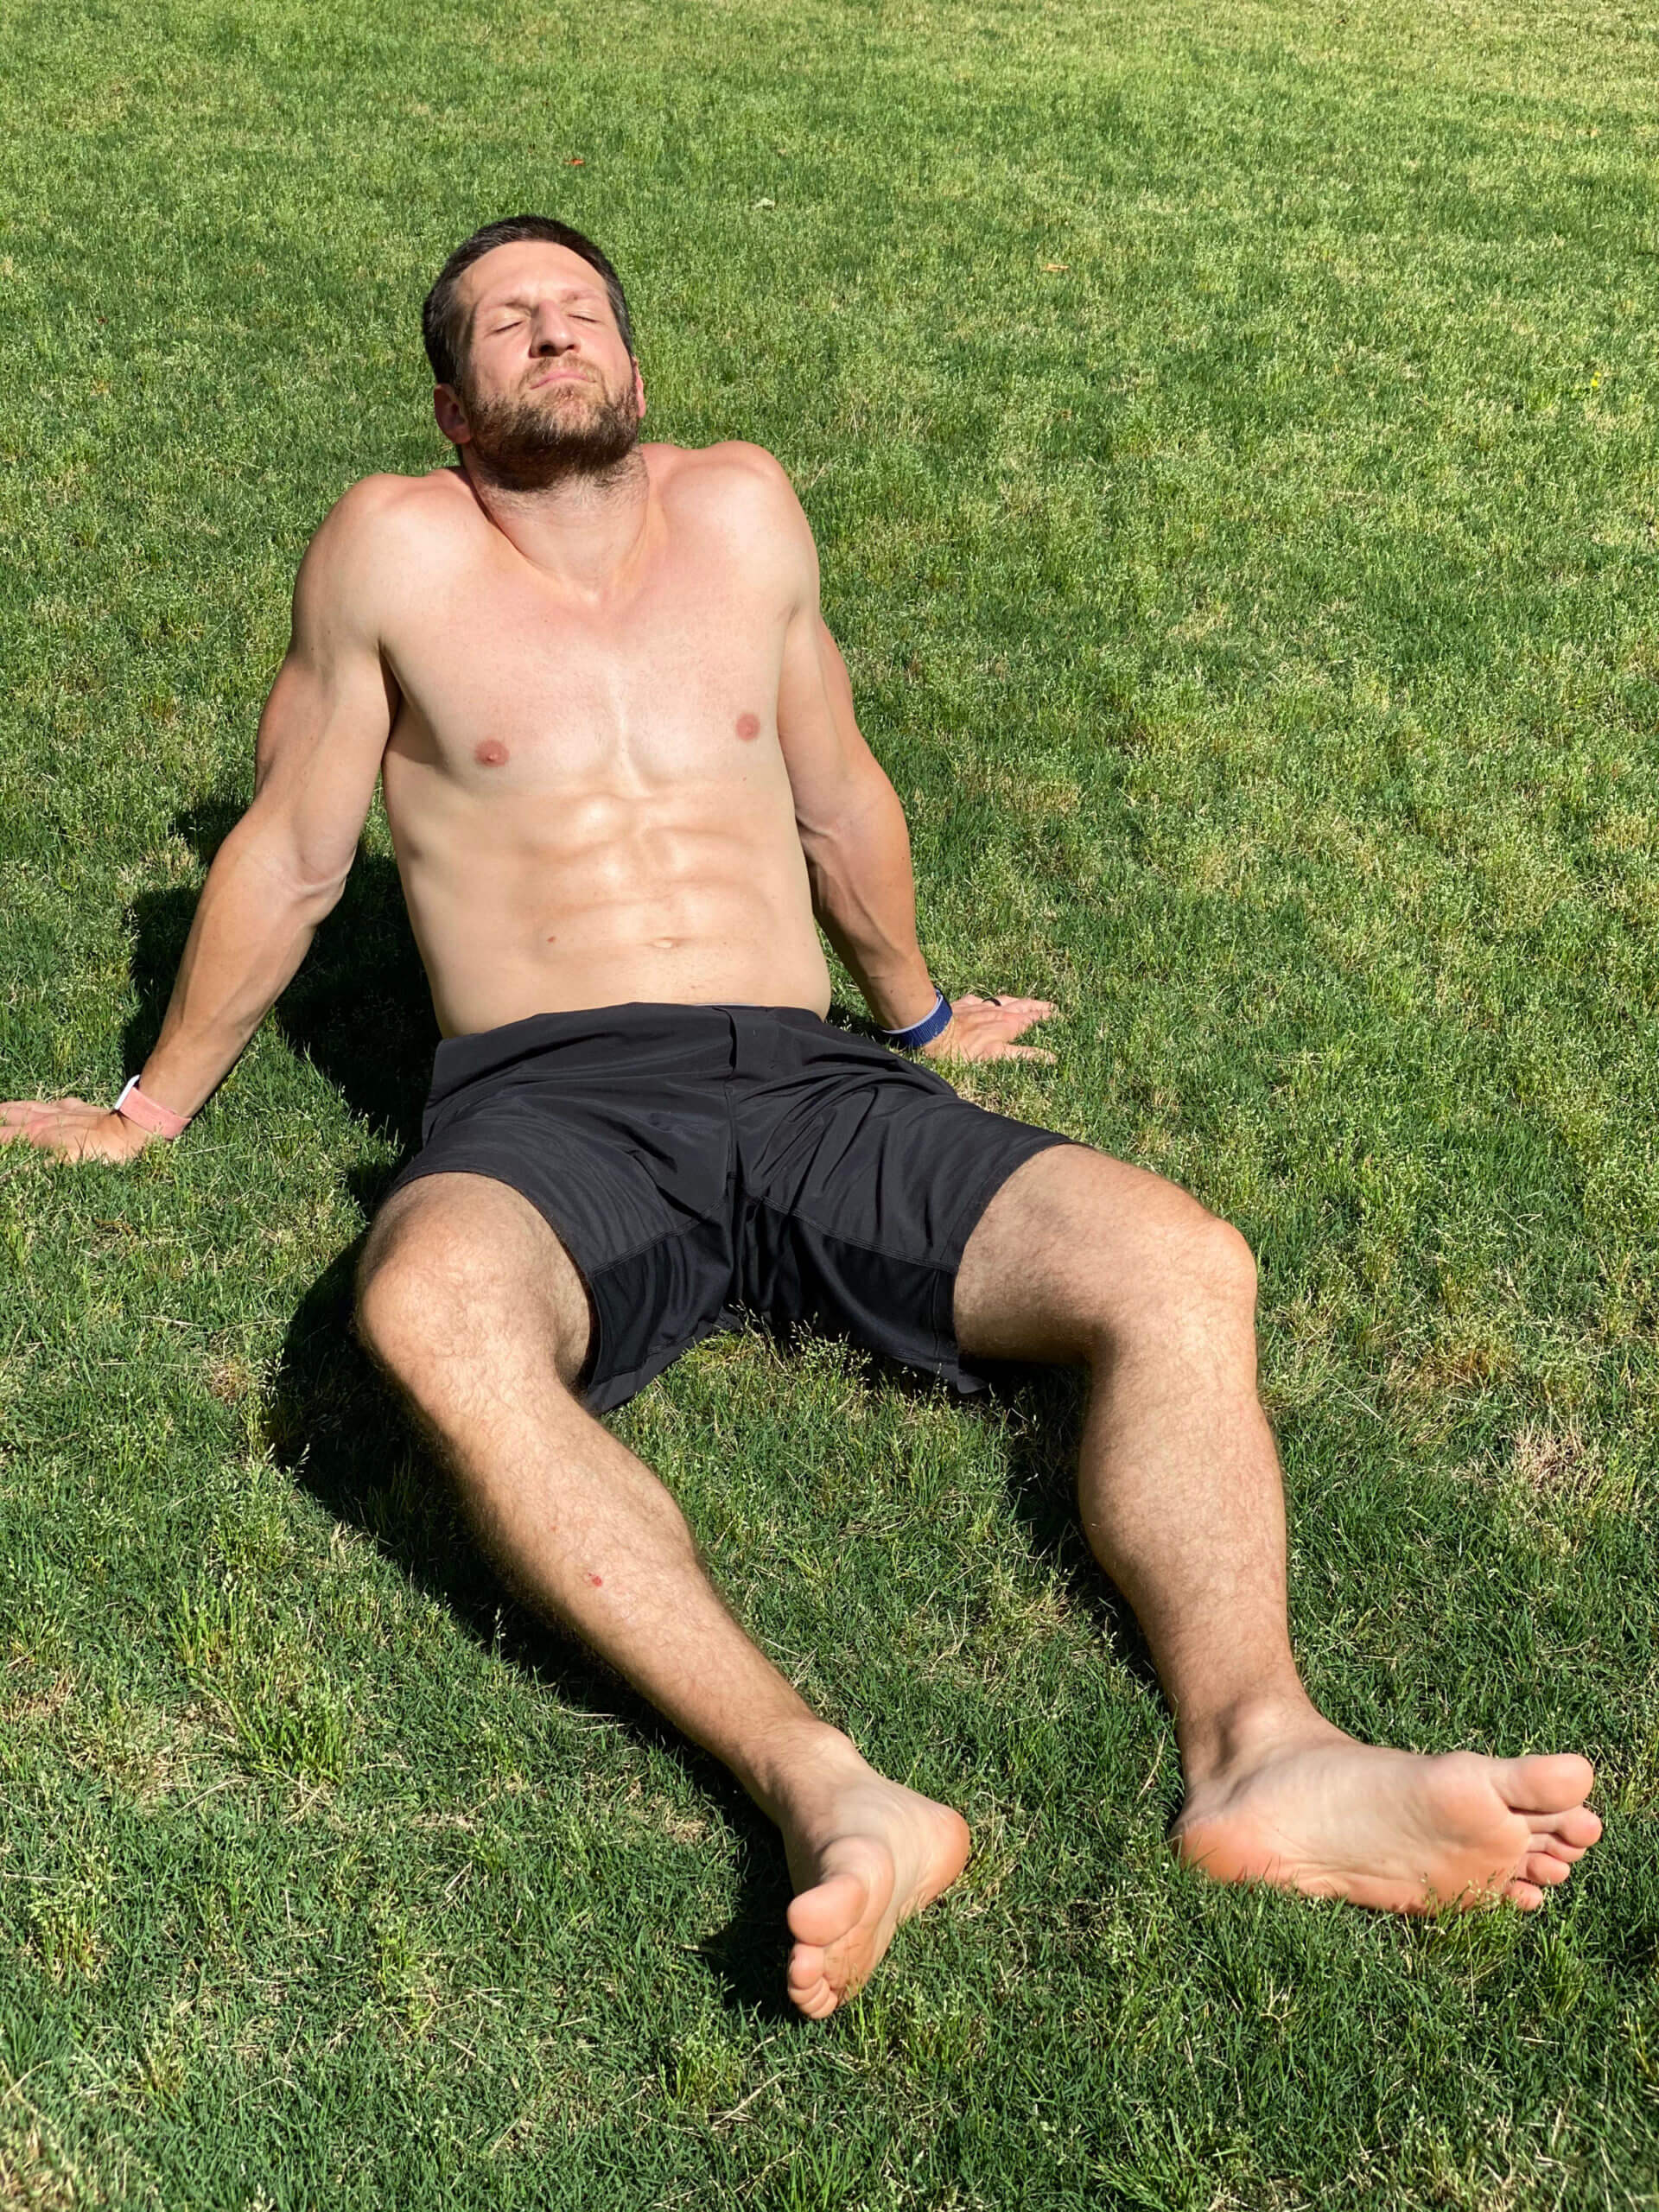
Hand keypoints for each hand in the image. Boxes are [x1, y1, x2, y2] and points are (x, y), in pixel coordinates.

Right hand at [0, 1097, 155, 1163]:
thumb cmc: (101, 1151)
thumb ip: (36, 1167)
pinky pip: (54, 1103)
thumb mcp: (65, 1165)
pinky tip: (45, 1106)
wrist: (131, 1130)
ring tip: (0, 1109)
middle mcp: (45, 1118)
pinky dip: (42, 1105)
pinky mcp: (78, 1107)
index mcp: (38, 1134)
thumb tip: (13, 1172)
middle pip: (11, 1114)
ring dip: (10, 1107)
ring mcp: (61, 1110)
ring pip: (28, 1105)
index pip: (3, 1136)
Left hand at [922, 994, 1057, 1063]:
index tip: (1059, 1014)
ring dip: (1019, 1001)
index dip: (1047, 1016)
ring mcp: (981, 1006)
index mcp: (1009, 1023)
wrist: (933, 1032)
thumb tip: (1052, 1058)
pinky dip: (989, 1002)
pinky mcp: (965, 1005)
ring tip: (1027, 1002)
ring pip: (1005, 1000)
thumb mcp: (998, 1056)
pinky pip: (981, 1000)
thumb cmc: (963, 1049)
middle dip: (1038, 1006)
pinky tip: (988, 1002)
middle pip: (1023, 1006)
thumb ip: (1025, 1055)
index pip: (1034, 1018)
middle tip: (1050, 1006)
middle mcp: (998, 1011)